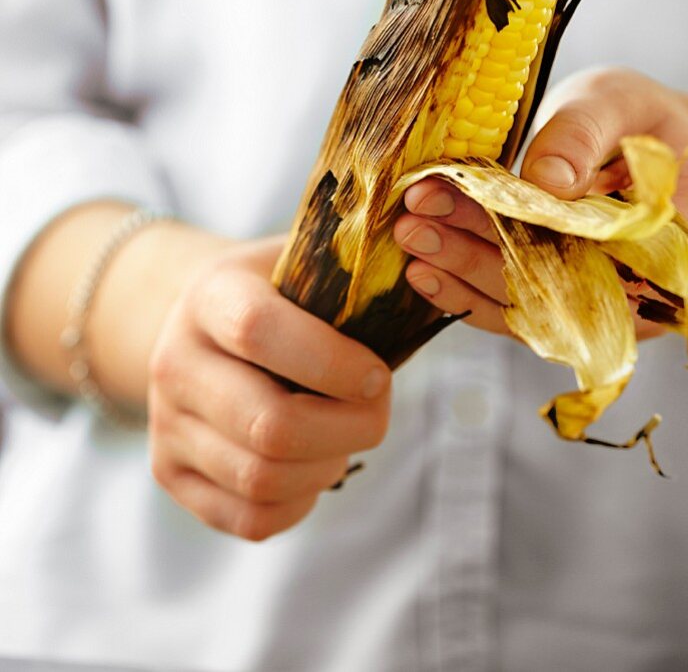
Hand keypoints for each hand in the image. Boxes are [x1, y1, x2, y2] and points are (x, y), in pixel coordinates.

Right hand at [148, 237, 390, 540]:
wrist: (200, 322)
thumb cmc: (277, 292)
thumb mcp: (305, 264)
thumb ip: (354, 276)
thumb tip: (426, 297)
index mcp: (210, 296)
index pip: (258, 332)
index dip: (331, 362)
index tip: (377, 374)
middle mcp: (175, 361)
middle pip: (269, 425)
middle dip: (348, 428)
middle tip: (376, 410)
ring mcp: (166, 424)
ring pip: (262, 479)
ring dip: (328, 466)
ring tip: (344, 435)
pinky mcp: (171, 474)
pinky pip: (250, 518)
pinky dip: (301, 502)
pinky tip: (314, 465)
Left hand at [394, 67, 687, 339]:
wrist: (651, 149)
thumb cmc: (639, 120)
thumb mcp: (619, 102)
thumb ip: (584, 133)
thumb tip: (545, 180)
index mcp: (679, 229)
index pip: (597, 243)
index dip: (528, 225)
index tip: (465, 192)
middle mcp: (646, 284)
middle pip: (556, 280)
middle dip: (478, 250)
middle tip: (415, 220)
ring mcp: (606, 304)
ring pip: (531, 305)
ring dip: (464, 273)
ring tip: (410, 237)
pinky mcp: (570, 307)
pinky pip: (520, 313)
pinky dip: (470, 293)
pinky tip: (426, 272)